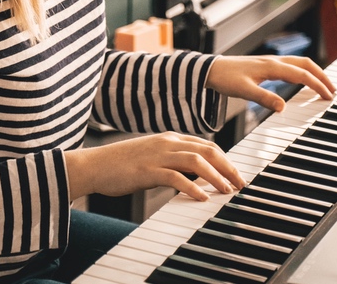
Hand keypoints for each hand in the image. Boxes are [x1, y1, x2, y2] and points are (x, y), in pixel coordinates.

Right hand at [65, 132, 246, 201]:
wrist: (96, 165)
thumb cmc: (123, 164)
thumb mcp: (153, 156)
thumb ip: (173, 160)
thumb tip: (195, 174)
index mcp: (171, 138)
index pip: (206, 145)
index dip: (225, 159)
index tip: (236, 174)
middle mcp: (168, 143)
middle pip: (207, 150)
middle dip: (227, 166)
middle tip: (240, 183)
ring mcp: (158, 155)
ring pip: (196, 161)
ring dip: (215, 176)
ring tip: (226, 190)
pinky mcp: (148, 170)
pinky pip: (175, 177)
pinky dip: (192, 186)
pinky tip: (202, 197)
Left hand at [205, 54, 335, 112]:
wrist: (210, 69)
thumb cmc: (226, 78)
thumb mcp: (244, 91)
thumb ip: (264, 98)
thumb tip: (283, 108)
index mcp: (271, 67)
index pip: (302, 74)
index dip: (317, 85)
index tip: (328, 96)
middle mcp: (274, 61)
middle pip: (305, 64)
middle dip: (322, 76)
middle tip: (333, 90)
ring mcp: (270, 62)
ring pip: (299, 63)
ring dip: (314, 72)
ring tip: (323, 85)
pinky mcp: (266, 65)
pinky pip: (291, 65)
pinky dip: (303, 71)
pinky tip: (302, 80)